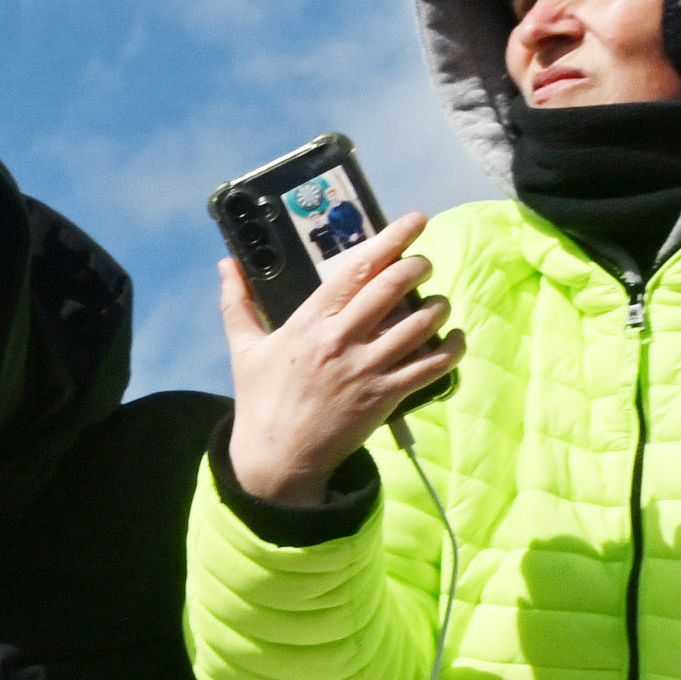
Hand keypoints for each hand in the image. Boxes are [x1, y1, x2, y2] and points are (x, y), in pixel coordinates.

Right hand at [218, 220, 458, 507]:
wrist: (278, 457)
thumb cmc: (261, 400)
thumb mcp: (244, 349)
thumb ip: (237, 304)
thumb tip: (226, 265)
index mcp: (309, 322)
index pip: (357, 269)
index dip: (391, 240)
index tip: (413, 222)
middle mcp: (341, 340)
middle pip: (393, 287)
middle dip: (418, 267)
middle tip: (422, 264)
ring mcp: (367, 369)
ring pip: (420, 323)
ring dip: (437, 307)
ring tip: (436, 304)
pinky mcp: (386, 396)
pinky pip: (432, 366)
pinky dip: (451, 348)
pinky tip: (454, 339)